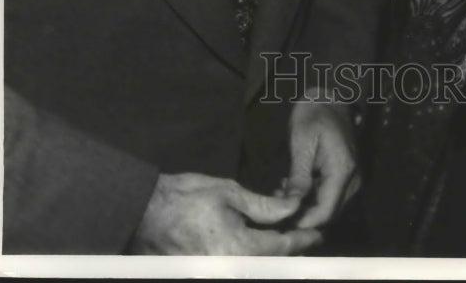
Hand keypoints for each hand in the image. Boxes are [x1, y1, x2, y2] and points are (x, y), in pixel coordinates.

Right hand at [131, 171, 321, 254]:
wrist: (145, 212)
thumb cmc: (187, 196)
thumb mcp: (230, 193)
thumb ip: (265, 207)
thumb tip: (293, 208)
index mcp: (238, 249)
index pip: (282, 247)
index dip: (303, 239)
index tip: (320, 233)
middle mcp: (229, 268)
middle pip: (271, 263)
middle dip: (290, 250)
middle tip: (308, 236)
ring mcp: (217, 273)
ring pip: (256, 266)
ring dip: (273, 254)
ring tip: (288, 239)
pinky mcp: (205, 272)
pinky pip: (238, 266)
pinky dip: (254, 257)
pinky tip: (262, 245)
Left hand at [281, 100, 357, 229]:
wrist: (330, 99)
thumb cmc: (313, 115)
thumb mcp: (301, 142)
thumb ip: (299, 176)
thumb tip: (292, 206)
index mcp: (343, 171)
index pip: (324, 212)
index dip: (302, 222)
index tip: (279, 218)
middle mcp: (353, 181)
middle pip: (327, 215)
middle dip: (301, 215)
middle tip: (277, 200)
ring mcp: (352, 180)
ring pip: (328, 209)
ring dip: (305, 207)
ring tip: (282, 190)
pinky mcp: (346, 178)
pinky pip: (330, 198)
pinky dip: (311, 198)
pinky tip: (293, 186)